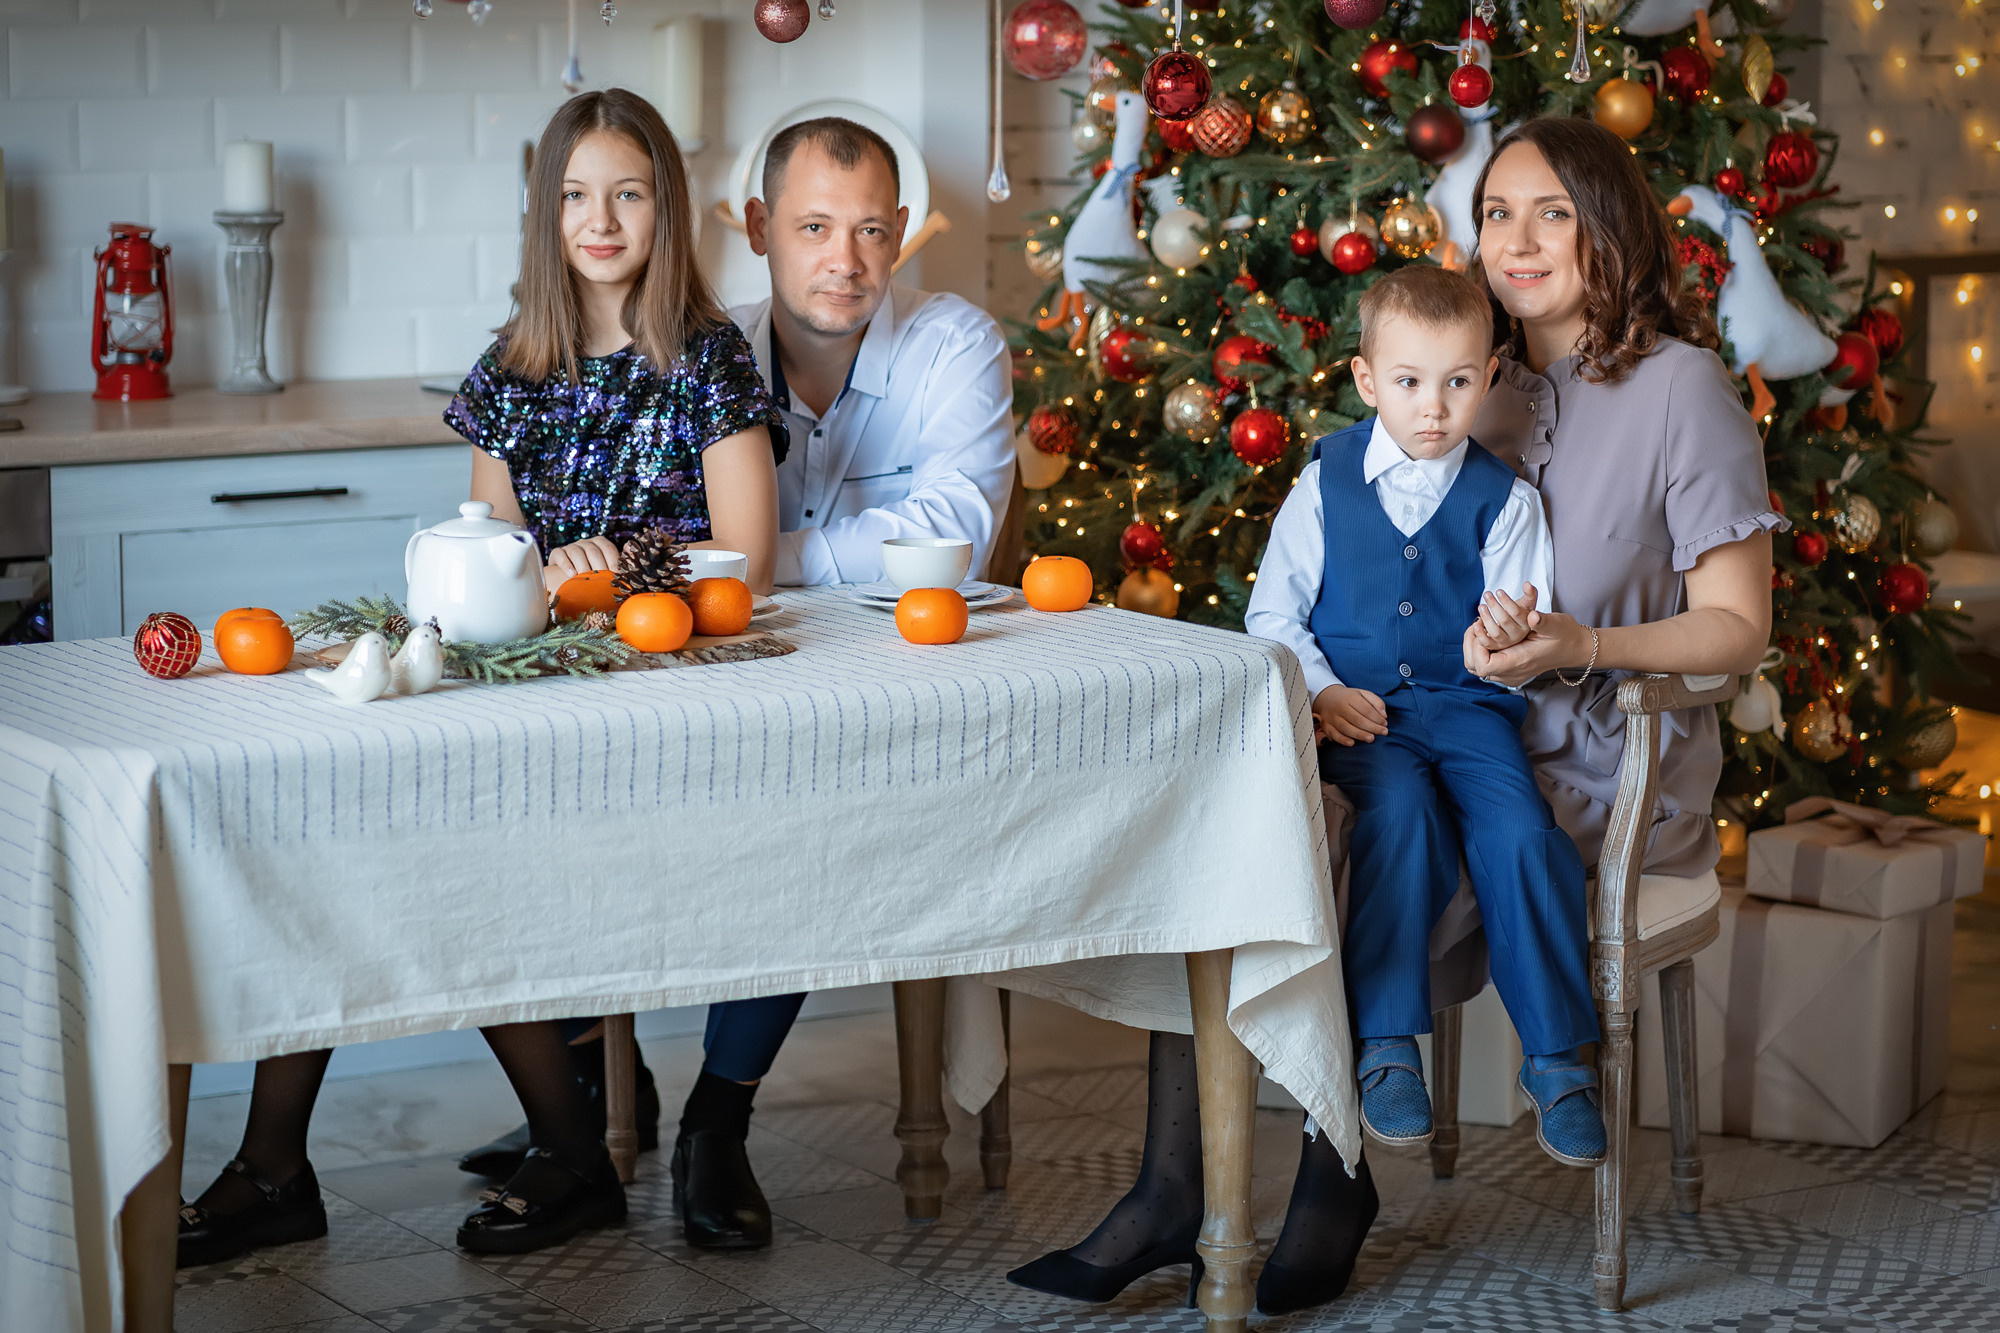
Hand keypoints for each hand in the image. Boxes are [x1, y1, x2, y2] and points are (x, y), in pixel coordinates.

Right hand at [542, 536, 622, 594]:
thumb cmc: (594, 573)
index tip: (617, 576)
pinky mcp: (557, 553)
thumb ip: (621, 559)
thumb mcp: (608, 567)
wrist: (568, 577)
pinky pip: (560, 555)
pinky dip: (566, 564)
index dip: (613, 561)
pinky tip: (571, 575)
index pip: (608, 548)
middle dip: (599, 567)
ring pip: (576, 552)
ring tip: (585, 578)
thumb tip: (631, 547)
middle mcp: (586, 543)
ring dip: (582, 566)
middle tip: (603, 582)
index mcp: (600, 543)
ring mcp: (571, 547)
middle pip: (593, 551)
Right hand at [1313, 683, 1388, 745]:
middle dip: (1372, 727)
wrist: (1327, 697)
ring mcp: (1332, 717)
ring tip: (1371, 739)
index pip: (1366, 709)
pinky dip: (1342, 740)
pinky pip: (1334, 734)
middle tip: (1383, 732)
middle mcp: (1340, 707)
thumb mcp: (1363, 694)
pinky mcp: (1326, 726)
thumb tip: (1384, 715)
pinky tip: (1352, 743)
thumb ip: (1376, 702)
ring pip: (1346, 728)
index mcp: (1350, 697)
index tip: (1385, 724)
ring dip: (1359, 735)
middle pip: (1357, 719)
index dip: (1377, 718)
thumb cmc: (1349, 698)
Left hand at [1464, 611, 1592, 688]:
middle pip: (1475, 668)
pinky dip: (1481, 650)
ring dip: (1473, 647)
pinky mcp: (1511, 670)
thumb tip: (1532, 616)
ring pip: (1478, 668)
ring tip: (1479, 626)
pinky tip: (1486, 633)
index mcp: (1520, 662)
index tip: (1480, 627)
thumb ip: (1542, 621)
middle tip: (1476, 623)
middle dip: (1470, 644)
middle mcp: (1512, 672)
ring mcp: (1511, 674)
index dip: (1475, 647)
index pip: (1484, 666)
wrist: (1575, 647)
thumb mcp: (1555, 624)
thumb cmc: (1565, 634)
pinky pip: (1486, 665)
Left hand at [1472, 584, 1539, 652]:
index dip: (1506, 601)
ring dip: (1486, 618)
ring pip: (1495, 632)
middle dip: (1494, 606)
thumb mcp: (1526, 604)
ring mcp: (1507, 642)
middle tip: (1487, 594)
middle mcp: (1518, 635)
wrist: (1513, 628)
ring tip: (1481, 606)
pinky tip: (1476, 623)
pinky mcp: (1496, 647)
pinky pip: (1487, 643)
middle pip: (1504, 621)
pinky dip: (1480, 633)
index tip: (1498, 591)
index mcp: (1526, 623)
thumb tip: (1527, 584)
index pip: (1516, 612)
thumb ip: (1530, 594)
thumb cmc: (1519, 613)